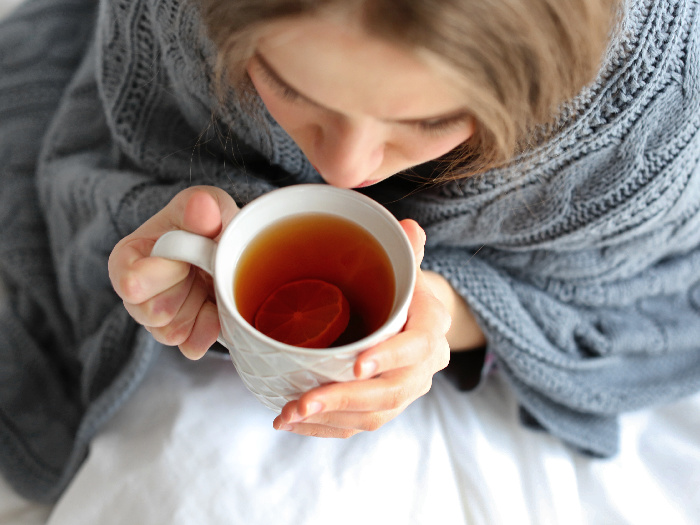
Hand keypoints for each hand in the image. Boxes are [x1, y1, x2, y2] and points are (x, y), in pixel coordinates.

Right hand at [108, 186, 238, 358]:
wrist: (225, 244)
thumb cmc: (206, 222)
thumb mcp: (206, 205)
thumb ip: (202, 206)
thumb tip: (201, 207)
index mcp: (128, 258)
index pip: (132, 283)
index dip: (167, 272)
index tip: (186, 257)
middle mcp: (134, 294)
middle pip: (154, 312)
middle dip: (187, 290)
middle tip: (200, 268)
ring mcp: (156, 320)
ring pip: (172, 332)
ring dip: (199, 308)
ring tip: (206, 284)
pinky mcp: (181, 336)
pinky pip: (190, 346)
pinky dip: (209, 329)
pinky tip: (215, 308)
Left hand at [273, 219, 451, 437]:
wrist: (415, 321)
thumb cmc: (403, 290)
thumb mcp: (406, 267)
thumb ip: (405, 250)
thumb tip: (407, 227)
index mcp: (431, 328)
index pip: (417, 347)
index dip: (389, 357)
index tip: (355, 365)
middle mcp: (423, 367)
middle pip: (390, 391)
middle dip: (344, 399)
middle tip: (304, 401)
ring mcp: (404, 392)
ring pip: (372, 415)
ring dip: (329, 418)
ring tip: (289, 413)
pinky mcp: (385, 408)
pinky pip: (358, 425)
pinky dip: (325, 428)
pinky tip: (293, 423)